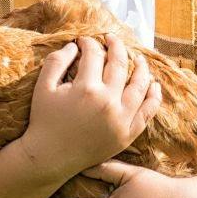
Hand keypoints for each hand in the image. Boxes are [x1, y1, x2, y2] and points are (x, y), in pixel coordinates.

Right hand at [22, 37, 161, 178]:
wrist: (50, 157)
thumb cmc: (44, 120)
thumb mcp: (43, 87)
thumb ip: (57, 61)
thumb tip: (75, 45)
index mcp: (86, 88)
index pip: (94, 55)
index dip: (89, 43)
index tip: (85, 41)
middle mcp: (108, 102)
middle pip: (119, 64)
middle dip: (116, 46)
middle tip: (112, 39)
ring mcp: (121, 119)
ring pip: (139, 85)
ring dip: (141, 67)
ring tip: (139, 58)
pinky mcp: (127, 134)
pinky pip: (147, 111)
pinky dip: (153, 96)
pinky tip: (153, 85)